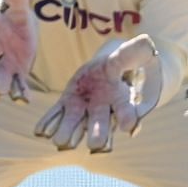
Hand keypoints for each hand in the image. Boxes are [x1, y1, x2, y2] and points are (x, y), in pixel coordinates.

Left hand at [34, 35, 163, 152]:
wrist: (102, 71)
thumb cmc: (119, 64)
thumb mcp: (127, 56)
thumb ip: (133, 53)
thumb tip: (146, 42)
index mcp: (122, 99)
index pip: (126, 110)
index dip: (128, 117)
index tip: (128, 126)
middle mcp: (102, 109)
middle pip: (101, 122)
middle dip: (98, 132)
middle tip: (95, 144)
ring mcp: (83, 108)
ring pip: (76, 122)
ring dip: (68, 131)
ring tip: (60, 141)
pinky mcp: (66, 104)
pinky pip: (56, 114)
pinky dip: (49, 123)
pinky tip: (41, 131)